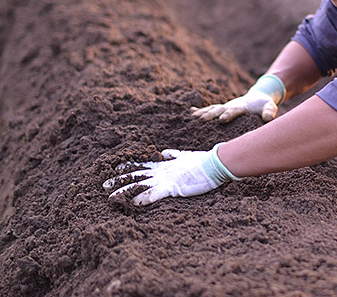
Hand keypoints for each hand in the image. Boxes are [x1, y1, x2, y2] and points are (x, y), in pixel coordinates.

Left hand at [103, 143, 239, 205]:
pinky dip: (142, 199)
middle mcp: (162, 171)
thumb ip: (174, 155)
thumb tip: (165, 153)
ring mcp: (166, 179)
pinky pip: (153, 194)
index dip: (128, 166)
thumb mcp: (185, 155)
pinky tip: (132, 204)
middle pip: (136, 175)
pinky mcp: (172, 188)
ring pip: (139, 185)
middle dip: (119, 180)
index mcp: (165, 165)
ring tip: (110, 198)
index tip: (116, 168)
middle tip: (103, 184)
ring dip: (124, 191)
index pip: (142, 165)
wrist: (213, 164)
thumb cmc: (202, 161)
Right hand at [191, 74, 285, 122]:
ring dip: (202, 113)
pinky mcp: (222, 109)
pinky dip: (200, 110)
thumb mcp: (269, 107)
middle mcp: (230, 106)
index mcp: (241, 107)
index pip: (233, 111)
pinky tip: (190, 112)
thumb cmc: (264, 104)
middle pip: (218, 109)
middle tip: (201, 119)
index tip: (221, 120)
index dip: (228, 115)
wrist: (257, 98)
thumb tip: (268, 118)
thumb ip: (269, 111)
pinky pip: (210, 109)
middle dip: (210, 114)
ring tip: (192, 117)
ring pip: (212, 109)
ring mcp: (225, 107)